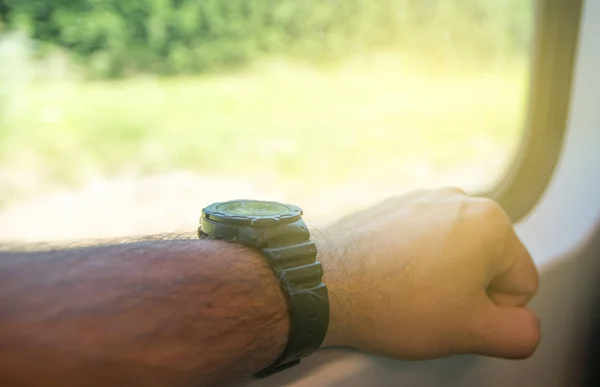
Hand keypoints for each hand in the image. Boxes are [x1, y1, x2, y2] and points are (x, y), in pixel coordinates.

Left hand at [317, 188, 539, 359]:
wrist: (326, 283)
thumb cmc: (394, 302)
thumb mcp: (472, 331)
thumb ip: (519, 333)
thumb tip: (519, 324)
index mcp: (490, 222)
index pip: (521, 284)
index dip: (492, 312)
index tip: (456, 314)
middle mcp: (458, 200)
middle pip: (488, 265)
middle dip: (467, 290)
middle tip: (431, 306)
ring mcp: (422, 200)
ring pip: (455, 255)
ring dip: (441, 277)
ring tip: (407, 293)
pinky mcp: (394, 208)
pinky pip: (422, 244)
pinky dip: (414, 263)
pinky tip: (391, 279)